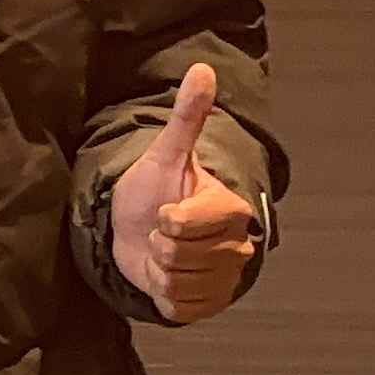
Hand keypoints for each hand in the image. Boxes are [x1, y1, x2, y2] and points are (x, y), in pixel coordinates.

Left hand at [110, 64, 258, 323]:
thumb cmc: (152, 190)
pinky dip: (163, 294)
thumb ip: (188, 117)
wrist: (136, 230)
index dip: (166, 219)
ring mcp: (226, 279)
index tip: (165, 210)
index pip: (186, 224)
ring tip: (162, 252)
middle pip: (180, 254)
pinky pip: (179, 306)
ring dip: (158, 269)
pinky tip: (166, 278)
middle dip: (158, 242)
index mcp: (231, 209)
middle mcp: (238, 246)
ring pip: (178, 281)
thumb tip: (203, 68)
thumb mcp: (165, 153)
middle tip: (161, 231)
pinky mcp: (209, 305)